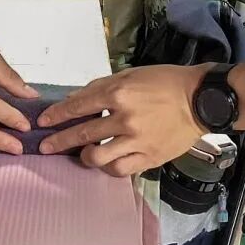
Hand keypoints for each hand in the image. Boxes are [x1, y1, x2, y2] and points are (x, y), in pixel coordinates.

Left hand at [37, 65, 208, 176]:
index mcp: (119, 93)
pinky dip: (109, 168)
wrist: (201, 100)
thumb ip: (102, 87)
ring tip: (85, 154)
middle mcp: (125, 119)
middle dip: (60, 141)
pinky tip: (107, 162)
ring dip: (86, 157)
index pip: (78, 106)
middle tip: (46, 147)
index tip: (43, 122)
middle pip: (83, 134)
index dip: (57, 116)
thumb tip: (76, 100)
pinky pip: (121, 169)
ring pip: (99, 158)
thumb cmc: (166, 82)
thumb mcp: (131, 74)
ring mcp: (137, 141)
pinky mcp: (149, 158)